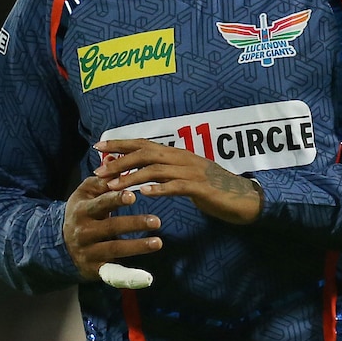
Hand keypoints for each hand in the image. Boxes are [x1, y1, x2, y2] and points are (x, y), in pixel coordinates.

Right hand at [63, 176, 162, 281]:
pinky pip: (113, 273)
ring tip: (158, 242)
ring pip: (115, 250)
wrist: (60, 243)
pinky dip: (129, 276)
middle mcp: (84, 232)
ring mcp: (89, 252)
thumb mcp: (85, 194)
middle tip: (157, 220)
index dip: (116, 199)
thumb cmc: (82, 211)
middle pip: (110, 228)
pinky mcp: (95, 269)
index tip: (134, 195)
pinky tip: (147, 277)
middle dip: (134, 224)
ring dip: (138, 247)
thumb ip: (102, 180)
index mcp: (82, 210)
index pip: (100, 204)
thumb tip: (116, 159)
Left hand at [93, 139, 262, 224]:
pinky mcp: (201, 188)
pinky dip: (160, 188)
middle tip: (99, 171)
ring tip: (114, 186)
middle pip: (146, 152)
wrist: (243, 198)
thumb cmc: (213, 189)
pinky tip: (146, 194)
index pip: (144, 143)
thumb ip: (167, 172)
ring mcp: (193, 172)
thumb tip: (143, 172)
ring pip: (157, 169)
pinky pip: (177, 186)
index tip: (98, 146)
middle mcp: (183, 158)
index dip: (121, 143)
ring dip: (132, 177)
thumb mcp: (187, 176)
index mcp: (178, 154)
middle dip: (120, 160)